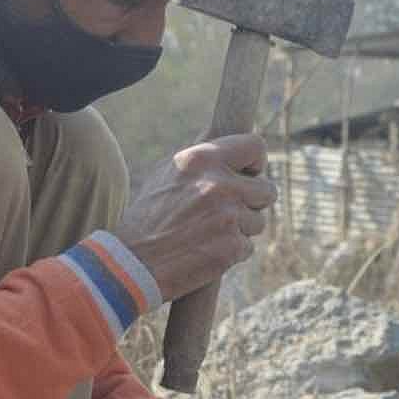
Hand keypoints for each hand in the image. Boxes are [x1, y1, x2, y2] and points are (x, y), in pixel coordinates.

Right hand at [112, 134, 276, 301]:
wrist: (132, 263)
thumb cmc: (146, 217)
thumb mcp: (165, 173)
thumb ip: (198, 156)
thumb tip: (221, 135)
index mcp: (201, 159)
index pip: (255, 146)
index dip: (257, 162)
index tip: (250, 173)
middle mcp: (218, 184)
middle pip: (267, 189)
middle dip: (252, 202)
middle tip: (229, 211)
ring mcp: (228, 217)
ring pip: (258, 221)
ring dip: (240, 230)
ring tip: (208, 234)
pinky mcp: (231, 247)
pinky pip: (248, 247)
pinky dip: (231, 252)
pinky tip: (205, 252)